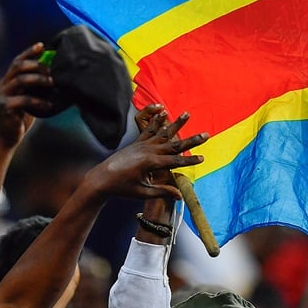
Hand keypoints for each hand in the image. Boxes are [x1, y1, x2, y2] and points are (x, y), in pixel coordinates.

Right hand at [0, 43, 55, 148]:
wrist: (6, 139)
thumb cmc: (19, 119)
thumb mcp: (27, 100)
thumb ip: (33, 90)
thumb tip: (54, 78)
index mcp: (7, 82)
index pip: (17, 62)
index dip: (28, 52)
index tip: (41, 45)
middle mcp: (2, 86)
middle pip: (18, 67)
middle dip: (36, 65)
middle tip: (52, 69)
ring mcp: (2, 96)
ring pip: (21, 80)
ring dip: (39, 79)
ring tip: (53, 83)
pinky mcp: (5, 108)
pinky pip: (24, 100)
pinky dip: (39, 101)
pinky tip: (50, 105)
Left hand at [85, 110, 207, 200]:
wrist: (101, 179)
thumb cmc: (122, 188)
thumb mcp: (142, 192)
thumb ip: (162, 192)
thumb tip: (179, 195)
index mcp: (151, 163)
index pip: (175, 162)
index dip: (190, 160)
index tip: (203, 158)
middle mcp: (148, 151)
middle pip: (174, 144)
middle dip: (191, 140)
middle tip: (206, 134)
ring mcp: (142, 145)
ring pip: (164, 133)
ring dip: (177, 124)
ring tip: (187, 113)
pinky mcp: (137, 143)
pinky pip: (149, 129)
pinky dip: (157, 121)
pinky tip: (164, 112)